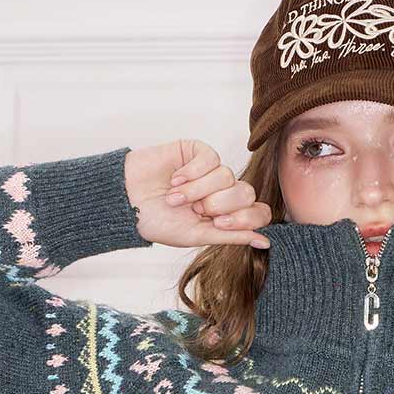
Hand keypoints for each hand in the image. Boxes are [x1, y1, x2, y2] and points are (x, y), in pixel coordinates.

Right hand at [123, 140, 271, 248]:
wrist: (127, 201)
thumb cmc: (158, 221)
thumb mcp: (197, 235)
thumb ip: (232, 236)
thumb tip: (265, 241)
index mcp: (227, 214)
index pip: (258, 212)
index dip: (244, 217)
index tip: (218, 222)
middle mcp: (222, 191)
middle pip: (246, 192)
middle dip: (219, 203)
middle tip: (194, 209)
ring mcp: (211, 170)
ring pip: (226, 175)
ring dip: (197, 190)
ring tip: (175, 197)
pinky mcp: (197, 151)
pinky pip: (211, 158)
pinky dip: (192, 172)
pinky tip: (175, 179)